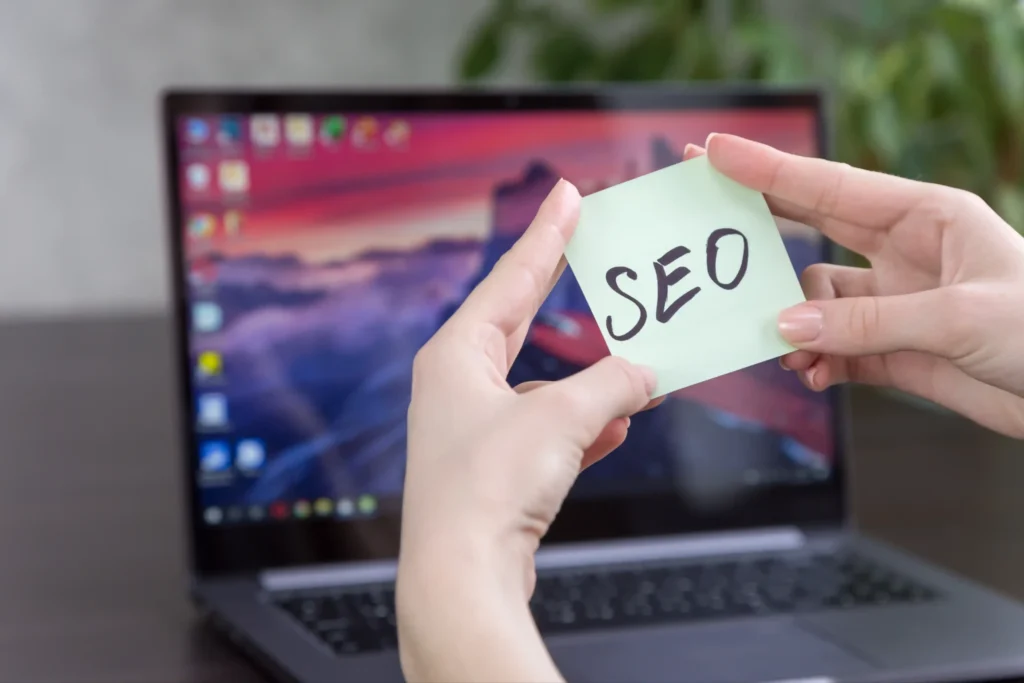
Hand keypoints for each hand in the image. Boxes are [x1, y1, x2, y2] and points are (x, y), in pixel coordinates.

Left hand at [396, 180, 657, 682]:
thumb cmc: (487, 490)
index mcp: (455, 355)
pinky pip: (546, 431)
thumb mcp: (560, 421)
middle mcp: (457, 385)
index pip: (510, 279)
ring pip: (542, 384)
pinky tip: (616, 429)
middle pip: (519, 320)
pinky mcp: (493, 469)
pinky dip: (582, 427)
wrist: (463, 577)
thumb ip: (610, 387)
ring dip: (588, 380)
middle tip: (587, 243)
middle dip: (558, 288)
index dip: (546, 236)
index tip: (567, 196)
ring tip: (637, 367)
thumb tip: (643, 373)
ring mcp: (473, 429)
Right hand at [685, 135, 1023, 437]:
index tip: (714, 152)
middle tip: (703, 211)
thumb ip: (866, 321)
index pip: (830, 186)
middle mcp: (904, 253)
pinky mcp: (893, 349)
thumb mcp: (959, 316)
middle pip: (811, 229)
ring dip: (793, 325)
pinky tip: (814, 374)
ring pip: (814, 303)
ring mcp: (896, 302)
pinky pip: (833, 349)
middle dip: (758, 224)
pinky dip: (816, 362)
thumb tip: (785, 327)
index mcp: (926, 217)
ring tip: (787, 348)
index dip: (767, 170)